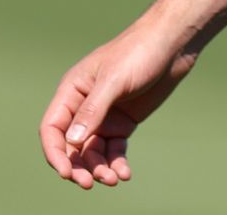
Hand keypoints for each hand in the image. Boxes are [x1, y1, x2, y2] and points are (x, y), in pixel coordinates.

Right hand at [39, 20, 199, 189]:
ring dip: (99, 168)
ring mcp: (104, 116)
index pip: (52, 129)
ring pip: (93, 151)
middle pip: (71, 146)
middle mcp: (83, 106)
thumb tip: (71, 142)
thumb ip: (92, 110)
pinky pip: (114, 149)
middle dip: (79, 166)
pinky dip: (117, 162)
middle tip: (91, 183)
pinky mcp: (123, 122)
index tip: (66, 174)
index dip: (55, 153)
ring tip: (114, 179)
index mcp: (72, 91)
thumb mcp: (114, 80)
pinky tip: (125, 173)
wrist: (173, 44)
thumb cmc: (139, 52)